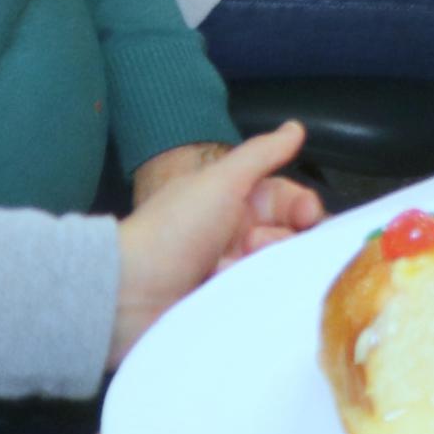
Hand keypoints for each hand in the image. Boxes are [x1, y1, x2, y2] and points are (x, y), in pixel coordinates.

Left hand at [115, 126, 315, 362]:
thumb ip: (262, 154)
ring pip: (275, 268)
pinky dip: (256, 296)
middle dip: (281, 240)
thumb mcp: (220, 181)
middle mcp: (233, 235)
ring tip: (235, 273)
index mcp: (232, 201)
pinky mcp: (224, 305)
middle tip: (257, 248)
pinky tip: (238, 296)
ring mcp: (228, 272)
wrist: (125, 294)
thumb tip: (296, 128)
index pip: (286, 200)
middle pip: (287, 235)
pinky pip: (259, 299)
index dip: (302, 206)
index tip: (308, 217)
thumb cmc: (172, 231)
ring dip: (264, 269)